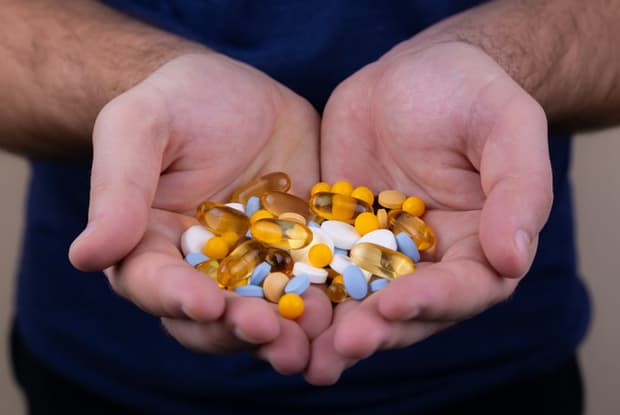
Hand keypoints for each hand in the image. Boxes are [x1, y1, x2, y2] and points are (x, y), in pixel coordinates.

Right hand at [68, 52, 330, 373]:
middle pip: (217, 316)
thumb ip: (117, 189)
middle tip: (271, 335)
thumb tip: (85, 256)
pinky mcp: (301, 250)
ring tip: (316, 339)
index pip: (158, 285)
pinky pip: (316, 280)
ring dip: (292, 332)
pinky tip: (351, 305)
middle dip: (242, 329)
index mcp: (154, 249)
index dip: (178, 300)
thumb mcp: (138, 127)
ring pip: (270, 310)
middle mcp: (205, 270)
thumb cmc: (175, 102)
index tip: (204, 305)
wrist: (235, 91)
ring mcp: (257, 265)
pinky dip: (333, 298)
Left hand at [306, 41, 552, 383]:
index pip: (463, 288)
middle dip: (377, 329)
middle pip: (407, 309)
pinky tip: (274, 306)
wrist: (412, 74)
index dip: (434, 301)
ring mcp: (378, 251)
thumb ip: (519, 188)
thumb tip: (514, 258)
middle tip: (344, 345)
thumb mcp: (506, 126)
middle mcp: (428, 261)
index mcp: (477, 245)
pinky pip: (319, 266)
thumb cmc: (469, 92)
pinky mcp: (337, 236)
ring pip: (358, 299)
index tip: (397, 305)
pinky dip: (300, 288)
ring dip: (334, 328)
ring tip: (306, 353)